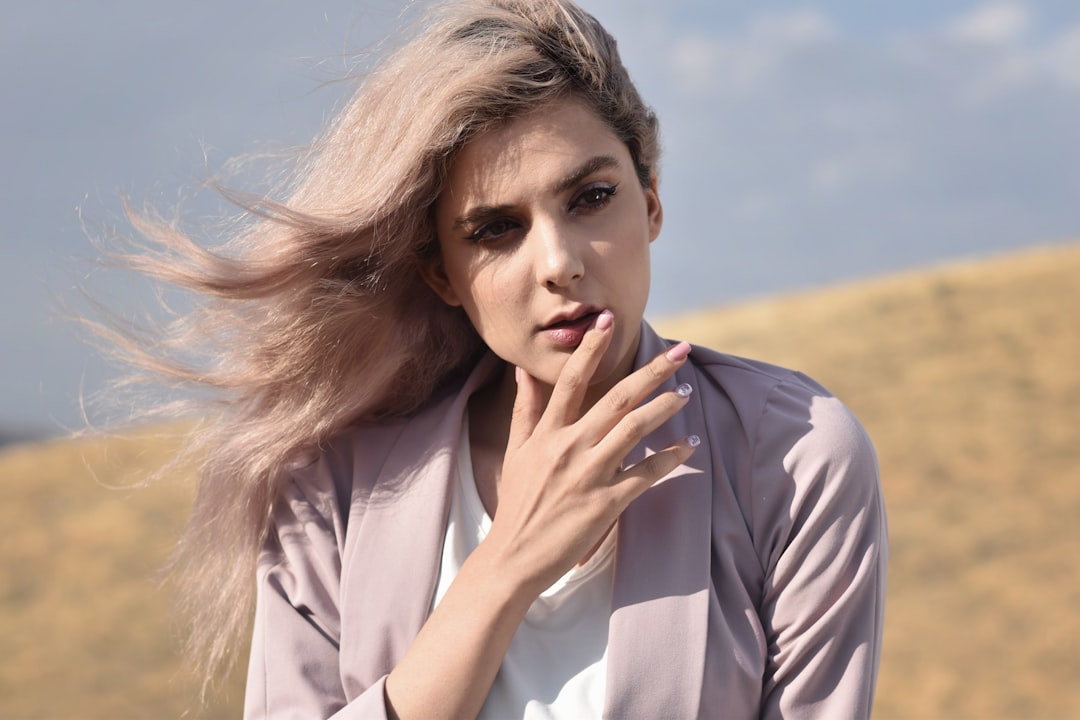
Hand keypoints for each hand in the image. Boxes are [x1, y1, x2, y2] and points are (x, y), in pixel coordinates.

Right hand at [483, 310, 698, 596]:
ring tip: (686, 391)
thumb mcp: (516, 451)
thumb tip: (523, 369)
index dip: (591, 347)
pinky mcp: (605, 503)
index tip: (609, 319)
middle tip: (680, 351)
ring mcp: (589, 475)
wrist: (513, 556)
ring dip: (665, 407)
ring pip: (635, 429)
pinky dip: (671, 458)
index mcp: (547, 433)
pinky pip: (646, 474)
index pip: (570, 379)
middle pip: (616, 398)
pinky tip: (690, 445)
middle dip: (651, 371)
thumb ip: (525, 409)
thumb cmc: (517, 504)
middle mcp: (569, 447)